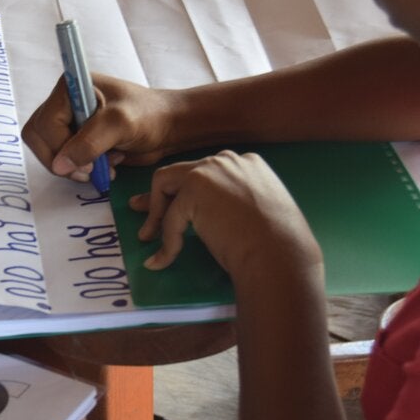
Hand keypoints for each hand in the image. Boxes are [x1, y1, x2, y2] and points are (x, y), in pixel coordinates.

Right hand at [22, 74, 180, 182]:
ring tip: (103, 166)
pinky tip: (106, 164)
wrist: (169, 127)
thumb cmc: (149, 115)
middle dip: (62, 160)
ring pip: (49, 152)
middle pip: (39, 138)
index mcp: (70, 87)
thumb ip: (89, 143)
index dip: (60, 147)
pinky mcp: (78, 140)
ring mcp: (71, 122)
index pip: (45, 124)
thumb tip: (60, 165)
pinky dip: (81, 169)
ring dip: (74, 167)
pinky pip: (64, 160)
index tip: (86, 164)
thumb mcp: (120, 124)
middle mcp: (65, 103)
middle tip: (89, 171)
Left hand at [130, 150, 321, 289]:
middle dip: (158, 194)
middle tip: (140, 208)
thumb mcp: (257, 214)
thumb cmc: (275, 247)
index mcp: (248, 164)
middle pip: (181, 173)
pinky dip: (166, 241)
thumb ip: (233, 205)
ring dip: (155, 213)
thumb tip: (203, 216)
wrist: (279, 255)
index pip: (206, 173)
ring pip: (164, 184)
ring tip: (148, 237)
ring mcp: (210, 171)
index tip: (173, 206)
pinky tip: (163, 260)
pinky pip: (169, 218)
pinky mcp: (195, 189)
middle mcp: (227, 160)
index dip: (185, 191)